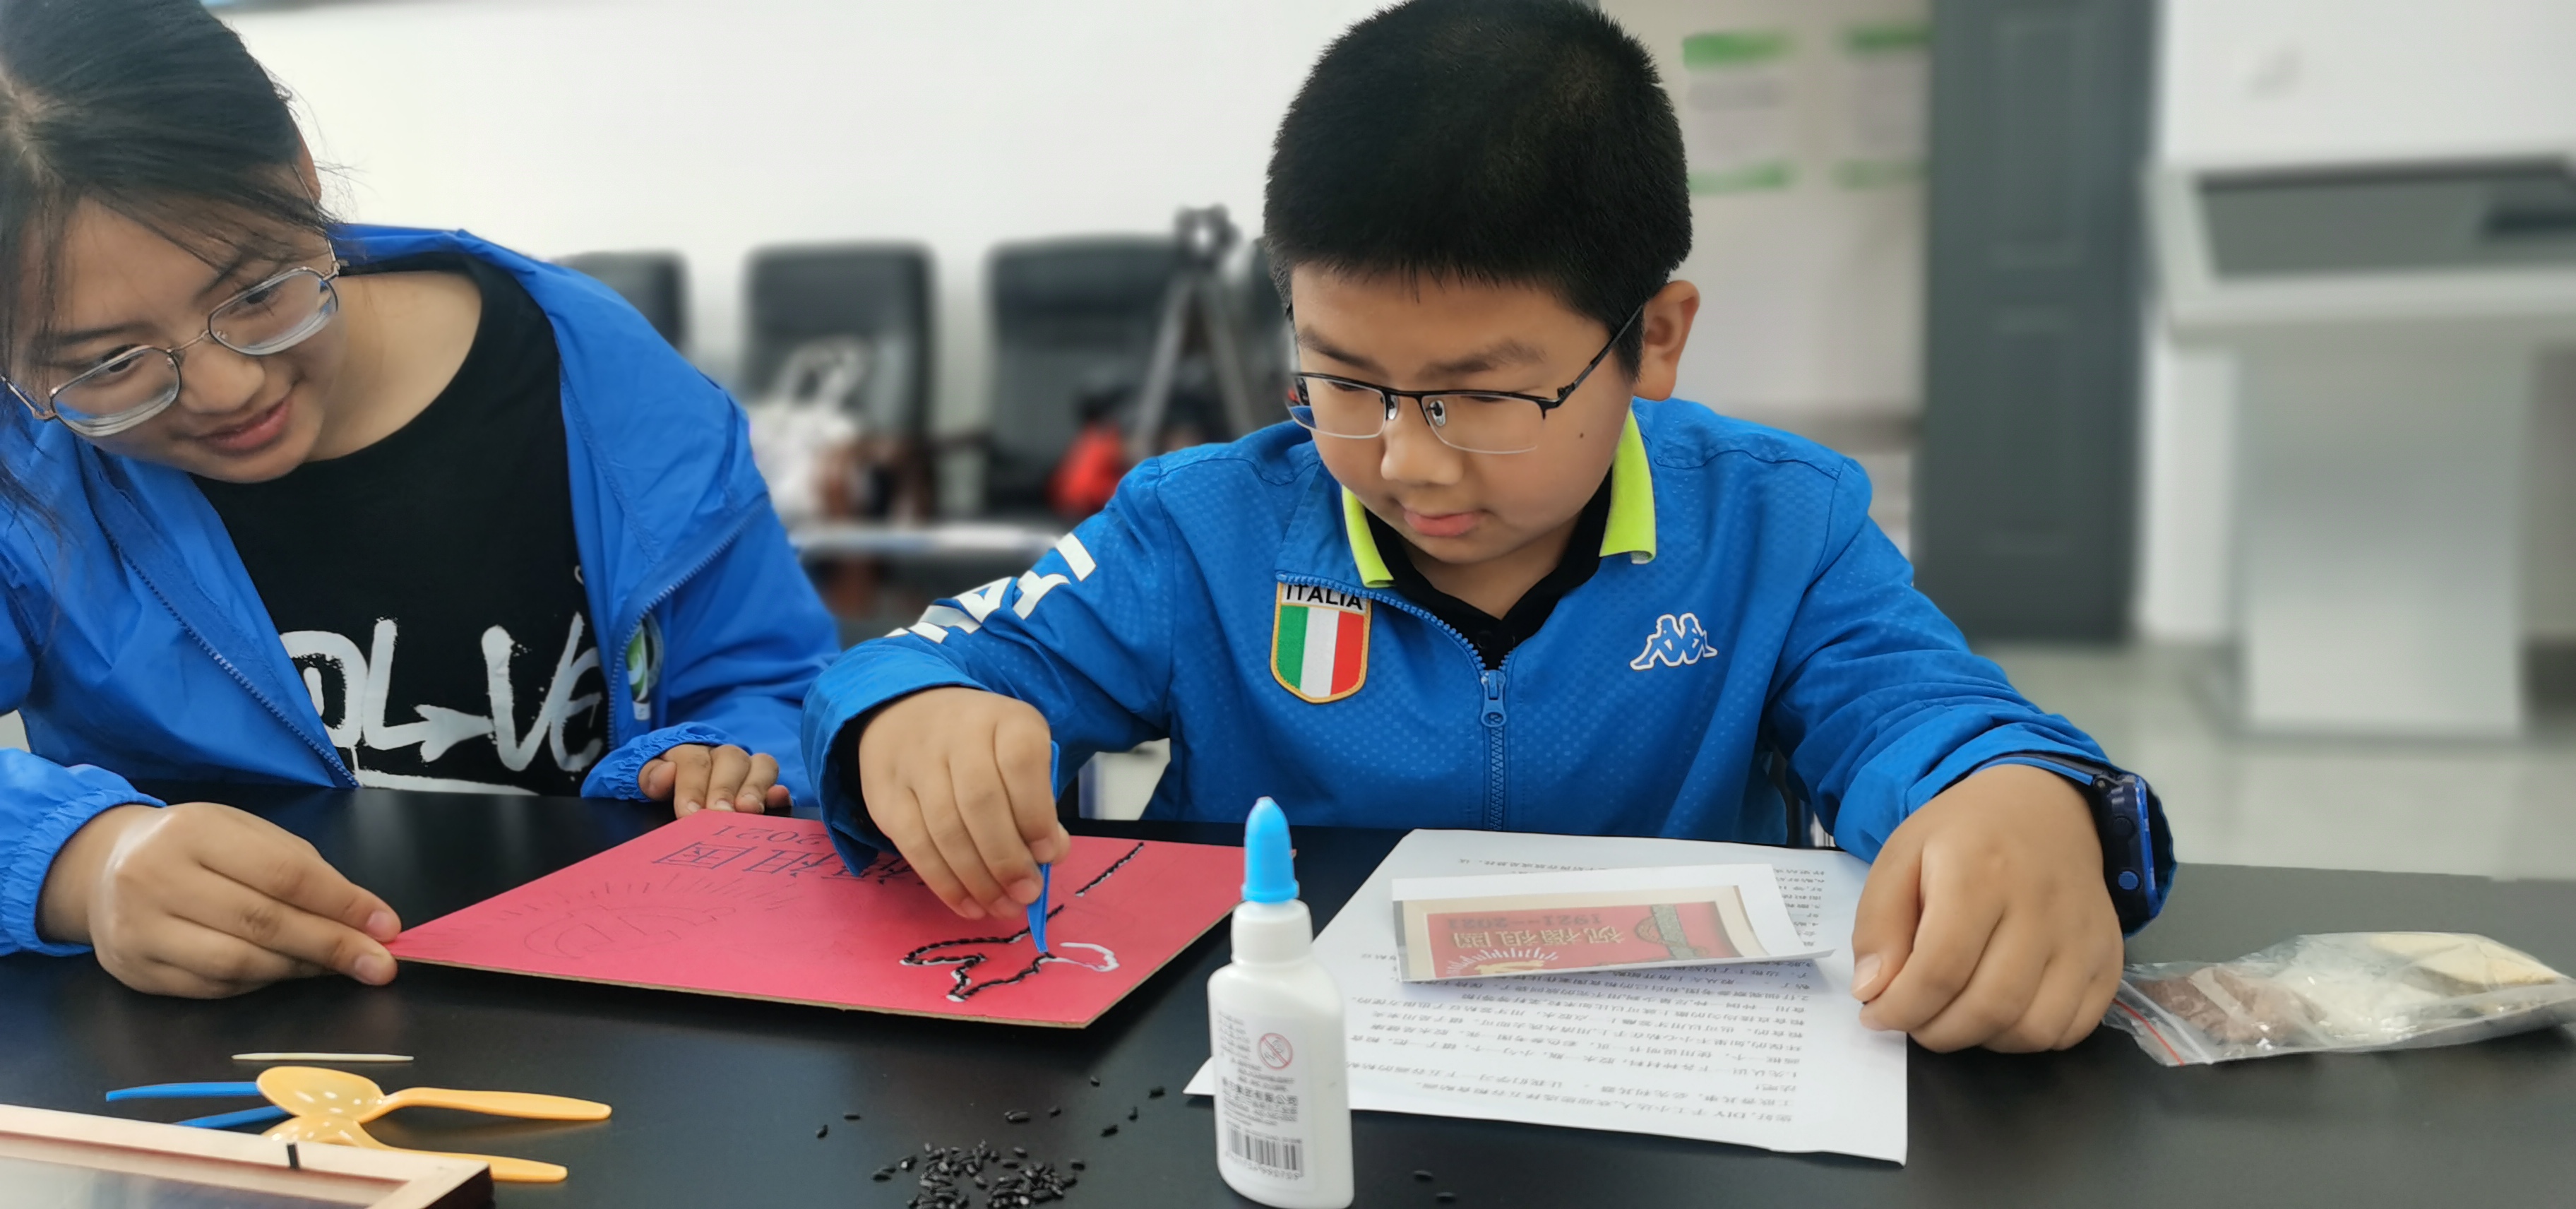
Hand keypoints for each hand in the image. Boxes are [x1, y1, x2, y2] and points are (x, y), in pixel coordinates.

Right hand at [35, 802, 402, 998]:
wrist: (101, 867)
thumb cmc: (192, 846)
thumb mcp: (244, 834)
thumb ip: (302, 869)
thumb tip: (365, 918)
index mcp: (193, 833)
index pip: (283, 873)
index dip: (341, 903)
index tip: (387, 926)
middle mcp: (157, 880)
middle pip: (262, 923)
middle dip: (331, 946)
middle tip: (379, 965)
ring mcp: (139, 931)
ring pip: (238, 964)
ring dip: (299, 970)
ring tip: (336, 967)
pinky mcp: (135, 972)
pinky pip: (213, 988)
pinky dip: (259, 985)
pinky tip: (286, 973)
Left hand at [641, 744, 788, 815]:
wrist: (679, 781)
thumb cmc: (663, 784)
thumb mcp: (645, 778)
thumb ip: (649, 776)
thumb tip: (667, 773)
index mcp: (690, 751)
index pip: (694, 762)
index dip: (692, 787)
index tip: (689, 814)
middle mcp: (723, 756)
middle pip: (731, 759)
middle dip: (725, 788)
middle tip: (721, 815)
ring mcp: (748, 770)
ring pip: (761, 765)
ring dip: (755, 788)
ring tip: (749, 811)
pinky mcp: (767, 787)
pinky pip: (778, 783)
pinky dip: (778, 792)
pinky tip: (779, 799)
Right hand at [854, 687, 1069, 919]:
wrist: (907, 716)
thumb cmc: (983, 746)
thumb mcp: (1021, 754)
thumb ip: (1040, 801)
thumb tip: (1050, 856)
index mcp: (1004, 719)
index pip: (1021, 763)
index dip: (1036, 814)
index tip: (1048, 854)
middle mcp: (957, 733)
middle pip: (980, 802)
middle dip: (1007, 858)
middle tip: (1026, 894)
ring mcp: (916, 764)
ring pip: (946, 829)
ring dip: (978, 880)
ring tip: (1002, 907)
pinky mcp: (886, 796)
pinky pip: (915, 846)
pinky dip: (944, 883)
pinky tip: (968, 905)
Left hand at [1848, 763, 2122, 1051]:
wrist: (2044, 810)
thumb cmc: (1964, 837)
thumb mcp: (1901, 857)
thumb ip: (1878, 923)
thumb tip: (1872, 990)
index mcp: (1980, 873)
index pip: (1940, 969)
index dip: (1901, 1009)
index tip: (1877, 1015)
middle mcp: (2040, 906)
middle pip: (1989, 1007)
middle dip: (1936, 1032)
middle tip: (1914, 1020)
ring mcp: (2082, 937)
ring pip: (2033, 1029)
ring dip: (1982, 1041)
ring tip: (1955, 1016)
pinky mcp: (2108, 959)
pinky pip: (2072, 1029)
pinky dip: (2030, 1038)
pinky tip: (2001, 1013)